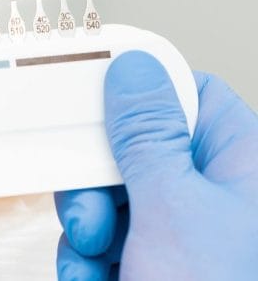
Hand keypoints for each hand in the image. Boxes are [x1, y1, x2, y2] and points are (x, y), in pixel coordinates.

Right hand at [54, 51, 257, 279]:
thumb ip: (147, 135)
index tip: (86, 93)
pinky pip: (103, 247)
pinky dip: (87, 265)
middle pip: (134, 151)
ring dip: (87, 231)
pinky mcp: (153, 272)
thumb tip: (133, 68)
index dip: (135, 90)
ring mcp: (185, 241)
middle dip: (98, 181)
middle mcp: (216, 200)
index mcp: (243, 167)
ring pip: (110, 202)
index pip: (187, 94)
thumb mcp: (174, 210)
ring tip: (98, 261)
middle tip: (98, 208)